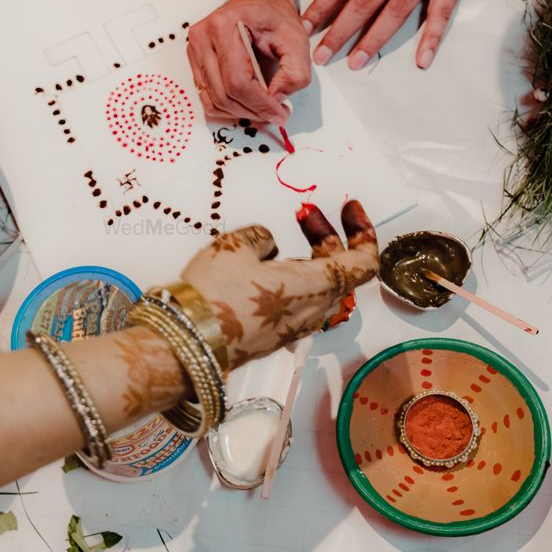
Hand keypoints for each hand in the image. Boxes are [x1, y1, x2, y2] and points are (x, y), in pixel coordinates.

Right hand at [181, 200, 377, 367]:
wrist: (187, 343)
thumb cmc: (215, 294)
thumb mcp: (237, 245)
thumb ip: (262, 237)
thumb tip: (269, 246)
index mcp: (316, 286)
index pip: (364, 263)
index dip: (363, 231)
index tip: (349, 208)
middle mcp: (313, 311)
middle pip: (340, 271)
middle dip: (326, 237)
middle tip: (305, 214)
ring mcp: (294, 327)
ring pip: (318, 287)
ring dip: (307, 258)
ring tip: (279, 238)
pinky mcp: (274, 336)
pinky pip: (296, 302)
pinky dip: (291, 277)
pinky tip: (263, 266)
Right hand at [186, 0, 309, 123]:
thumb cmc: (273, 14)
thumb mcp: (296, 38)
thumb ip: (295, 72)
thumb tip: (277, 99)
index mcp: (224, 27)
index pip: (237, 81)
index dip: (259, 104)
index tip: (279, 112)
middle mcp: (203, 38)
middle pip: (223, 95)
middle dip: (252, 111)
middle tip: (276, 114)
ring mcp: (194, 51)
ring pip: (213, 101)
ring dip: (240, 112)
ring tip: (263, 109)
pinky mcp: (195, 62)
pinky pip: (207, 97)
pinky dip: (229, 107)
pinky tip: (248, 103)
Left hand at [302, 0, 496, 69]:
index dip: (322, 6)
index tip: (306, 27)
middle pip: (363, 3)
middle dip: (340, 32)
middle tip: (322, 55)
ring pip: (395, 12)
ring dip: (374, 39)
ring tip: (355, 62)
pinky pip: (440, 14)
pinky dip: (432, 38)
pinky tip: (422, 60)